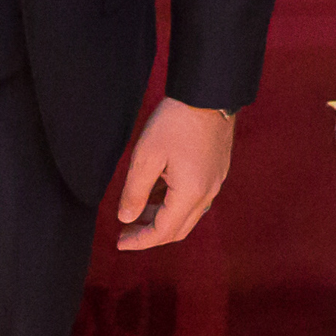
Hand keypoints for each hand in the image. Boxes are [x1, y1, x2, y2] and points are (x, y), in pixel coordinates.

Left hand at [112, 97, 234, 250]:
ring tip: (136, 212)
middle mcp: (208, 193)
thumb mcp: (146, 157)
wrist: (208, 93)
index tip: (119, 242)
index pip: (163, 232)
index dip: (139, 241)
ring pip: (187, 214)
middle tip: (126, 232)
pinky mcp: (216, 169)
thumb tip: (126, 218)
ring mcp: (215, 181)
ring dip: (162, 218)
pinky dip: (173, 203)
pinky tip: (156, 193)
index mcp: (191, 194)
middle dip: (150, 235)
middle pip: (178, 229)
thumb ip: (135, 192)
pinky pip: (194, 198)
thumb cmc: (176, 121)